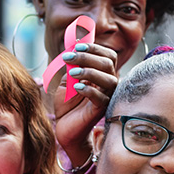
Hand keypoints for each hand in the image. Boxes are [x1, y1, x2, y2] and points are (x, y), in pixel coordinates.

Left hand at [52, 41, 117, 164]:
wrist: (64, 127)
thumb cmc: (67, 104)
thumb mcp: (67, 80)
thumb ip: (72, 65)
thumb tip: (73, 46)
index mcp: (102, 74)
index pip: (108, 56)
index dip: (94, 48)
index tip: (76, 46)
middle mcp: (108, 84)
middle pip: (108, 64)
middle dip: (87, 57)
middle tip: (68, 57)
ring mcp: (107, 96)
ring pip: (109, 79)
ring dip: (89, 71)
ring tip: (72, 73)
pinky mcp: (102, 110)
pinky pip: (101, 97)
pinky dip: (89, 89)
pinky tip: (76, 87)